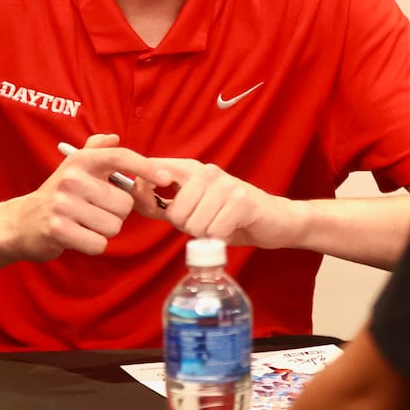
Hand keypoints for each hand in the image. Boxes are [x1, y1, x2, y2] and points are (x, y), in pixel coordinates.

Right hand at [10, 135, 166, 261]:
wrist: (21, 222)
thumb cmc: (56, 196)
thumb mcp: (73, 169)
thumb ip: (95, 151)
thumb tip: (114, 137)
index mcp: (80, 161)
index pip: (120, 157)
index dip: (146, 167)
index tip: (165, 178)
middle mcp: (71, 178)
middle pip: (123, 204)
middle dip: (115, 214)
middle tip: (93, 212)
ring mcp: (63, 204)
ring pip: (113, 226)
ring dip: (104, 230)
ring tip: (84, 223)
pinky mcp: (58, 229)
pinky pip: (99, 243)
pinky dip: (92, 244)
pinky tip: (77, 236)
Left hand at [138, 158, 306, 248]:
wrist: (276, 221)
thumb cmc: (231, 216)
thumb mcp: (195, 206)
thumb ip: (165, 202)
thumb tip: (133, 197)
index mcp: (191, 168)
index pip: (153, 170)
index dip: (145, 192)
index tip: (155, 207)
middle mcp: (207, 171)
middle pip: (174, 212)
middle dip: (187, 227)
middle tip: (207, 223)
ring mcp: (225, 185)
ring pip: (193, 225)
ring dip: (205, 235)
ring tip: (220, 225)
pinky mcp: (241, 202)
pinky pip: (213, 232)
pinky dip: (220, 240)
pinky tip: (231, 230)